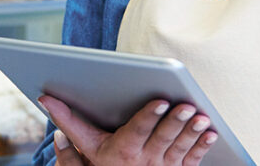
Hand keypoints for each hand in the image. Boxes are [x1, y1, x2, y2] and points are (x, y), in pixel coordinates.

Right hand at [39, 95, 217, 165]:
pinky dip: (202, 147)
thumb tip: (47, 102)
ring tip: (202, 117)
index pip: (137, 131)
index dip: (149, 116)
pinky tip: (211, 133)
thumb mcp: (84, 156)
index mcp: (121, 153)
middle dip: (175, 122)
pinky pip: (193, 160)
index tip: (160, 101)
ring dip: (192, 132)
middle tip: (186, 106)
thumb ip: (68, 131)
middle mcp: (144, 162)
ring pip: (180, 148)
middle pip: (162, 138)